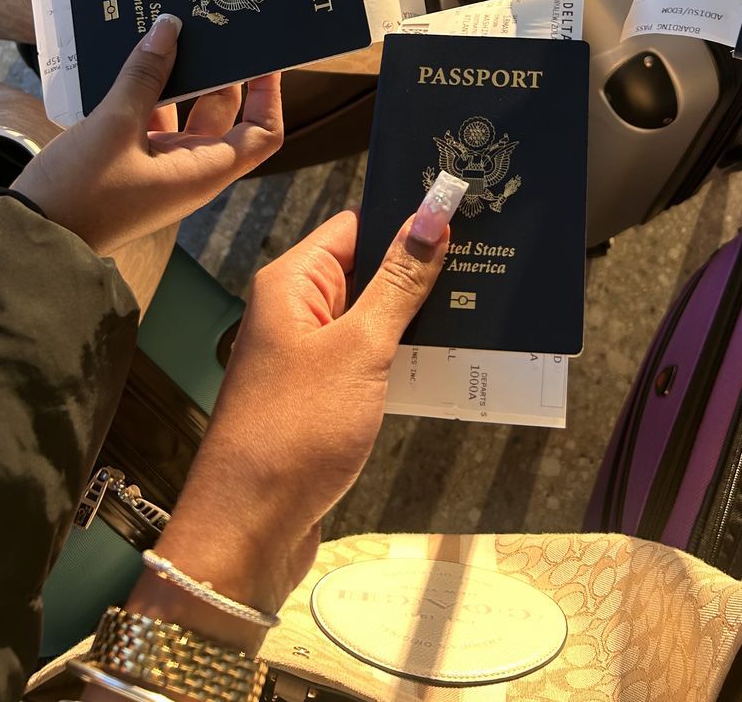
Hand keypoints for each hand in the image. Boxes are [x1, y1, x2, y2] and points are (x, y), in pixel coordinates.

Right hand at [12, 15, 282, 255]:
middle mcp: (190, 168)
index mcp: (204, 170)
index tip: (264, 55)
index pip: (262, 133)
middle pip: (222, 112)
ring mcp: (160, 165)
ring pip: (184, 111)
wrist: (30, 237)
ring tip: (173, 29)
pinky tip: (132, 56)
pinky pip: (151, 118)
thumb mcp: (114, 124)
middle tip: (214, 25)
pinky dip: (146, 90)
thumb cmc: (80, 191)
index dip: (270, 95)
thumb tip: (169, 27)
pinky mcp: (130, 160)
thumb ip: (144, 75)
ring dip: (179, 76)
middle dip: (221, 71)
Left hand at [132, 204, 447, 627]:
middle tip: (493, 256)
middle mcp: (297, 309)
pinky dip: (408, 355)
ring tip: (488, 301)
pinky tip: (454, 357)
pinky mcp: (324, 395)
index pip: (357, 225)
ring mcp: (309, 355)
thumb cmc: (297, 429)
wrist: (248, 530)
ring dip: (421, 314)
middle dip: (424, 266)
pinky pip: (372, 358)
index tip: (468, 209)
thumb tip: (432, 216)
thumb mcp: (358, 349)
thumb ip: (398, 283)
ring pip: (375, 316)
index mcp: (293, 282)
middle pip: (369, 268)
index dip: (407, 217)